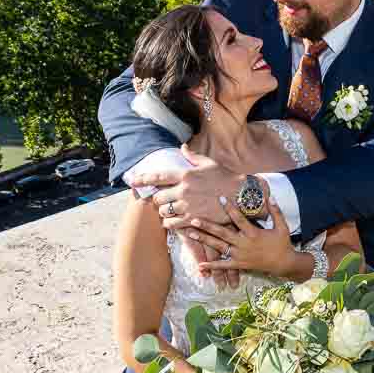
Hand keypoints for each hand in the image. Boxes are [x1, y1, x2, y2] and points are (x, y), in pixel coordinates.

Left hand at [130, 151, 246, 289]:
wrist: (242, 196)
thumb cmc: (227, 178)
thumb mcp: (210, 164)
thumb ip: (193, 157)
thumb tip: (183, 148)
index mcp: (186, 174)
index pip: (158, 176)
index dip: (142, 179)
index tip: (132, 180)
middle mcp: (184, 190)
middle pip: (159, 198)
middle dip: (159, 200)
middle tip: (165, 200)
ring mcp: (188, 206)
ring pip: (164, 212)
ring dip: (165, 212)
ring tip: (171, 211)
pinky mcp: (193, 219)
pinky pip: (173, 224)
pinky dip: (171, 224)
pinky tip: (175, 222)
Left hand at [196, 197, 306, 280]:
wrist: (283, 264)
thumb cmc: (282, 243)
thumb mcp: (282, 226)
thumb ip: (276, 211)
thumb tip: (270, 196)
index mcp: (253, 233)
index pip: (239, 219)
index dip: (230, 208)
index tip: (221, 198)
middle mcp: (244, 244)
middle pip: (222, 233)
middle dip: (207, 226)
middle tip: (194, 219)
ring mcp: (240, 255)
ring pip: (219, 247)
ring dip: (204, 240)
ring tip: (190, 233)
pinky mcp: (239, 264)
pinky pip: (223, 265)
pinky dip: (212, 265)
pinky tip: (200, 264)